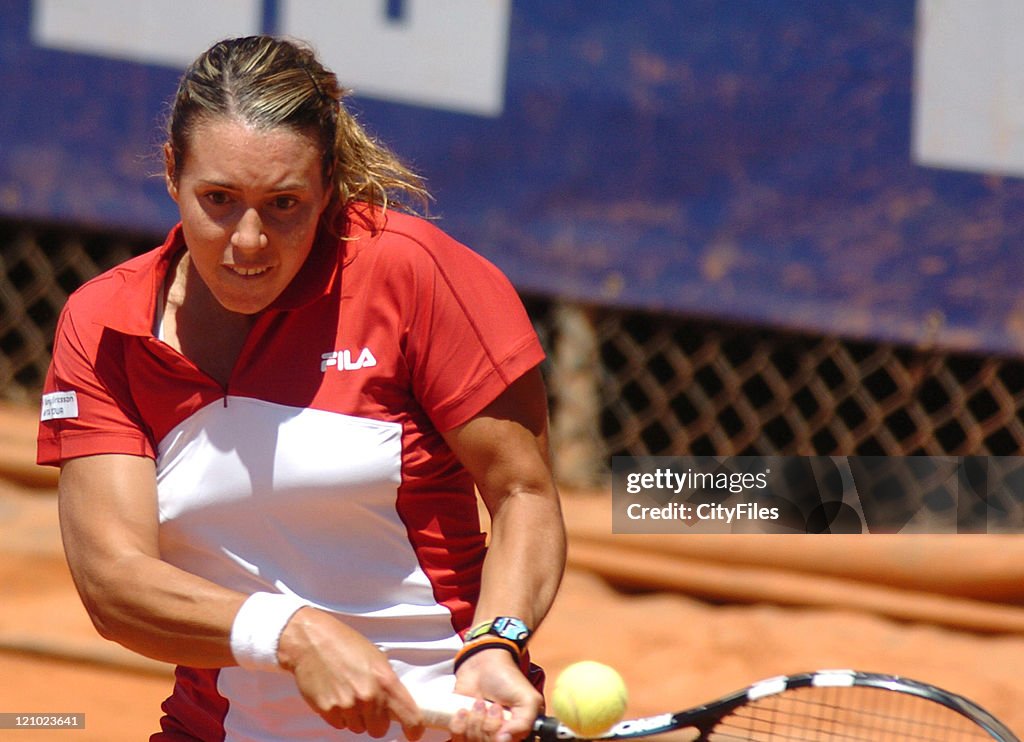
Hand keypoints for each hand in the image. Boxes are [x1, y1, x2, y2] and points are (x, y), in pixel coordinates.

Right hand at [276, 607, 424, 738]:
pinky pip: (339, 725)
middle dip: (374, 721)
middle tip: (366, 704)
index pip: (410, 717)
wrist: (312, 640)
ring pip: (358, 728)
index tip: (412, 734)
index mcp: (386, 681)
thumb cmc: (346, 644)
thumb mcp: (377, 659)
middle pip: (379, 730)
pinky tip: (335, 694)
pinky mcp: (328, 710)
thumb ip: (388, 684)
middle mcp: (369, 696)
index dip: (414, 730)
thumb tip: (396, 706)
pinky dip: (338, 715)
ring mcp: (348, 705)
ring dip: (354, 717)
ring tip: (346, 692)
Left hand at [450, 648, 542, 741]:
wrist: (482, 663)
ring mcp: (478, 733)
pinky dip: (459, 723)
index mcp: (516, 733)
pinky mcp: (462, 728)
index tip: (501, 715)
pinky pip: (456, 737)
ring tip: (479, 704)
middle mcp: (497, 736)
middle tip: (493, 706)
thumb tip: (504, 739)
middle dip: (489, 725)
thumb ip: (524, 723)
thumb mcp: (528, 699)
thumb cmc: (507, 679)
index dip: (501, 736)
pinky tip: (464, 710)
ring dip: (475, 721)